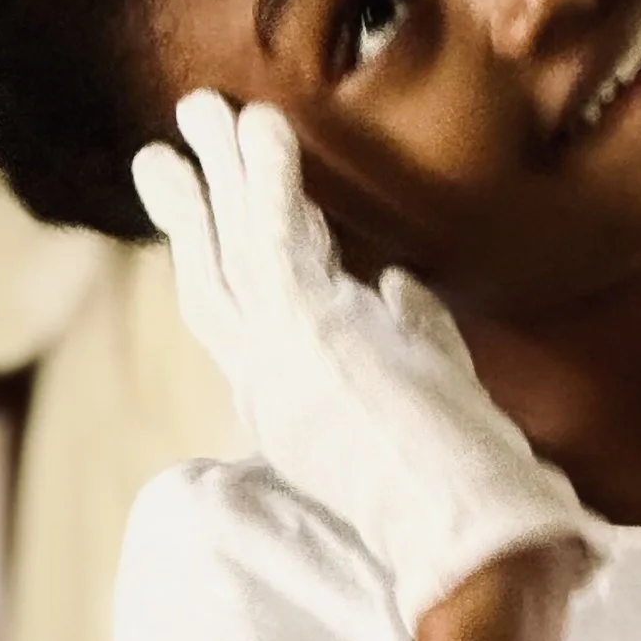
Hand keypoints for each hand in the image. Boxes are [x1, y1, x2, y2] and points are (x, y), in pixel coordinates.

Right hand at [131, 95, 603, 627]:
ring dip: (217, 172)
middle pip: (215, 279)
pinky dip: (265, 178)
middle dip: (193, 209)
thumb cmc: (461, 487)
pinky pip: (273, 236)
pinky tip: (261, 125)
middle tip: (170, 148)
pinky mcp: (305, 331)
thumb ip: (412, 335)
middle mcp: (271, 383)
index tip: (236, 200)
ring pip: (228, 249)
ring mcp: (280, 358)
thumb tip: (401, 284)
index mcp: (296, 403)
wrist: (469, 532)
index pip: (254, 314)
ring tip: (201, 108)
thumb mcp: (433, 390)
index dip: (238, 252)